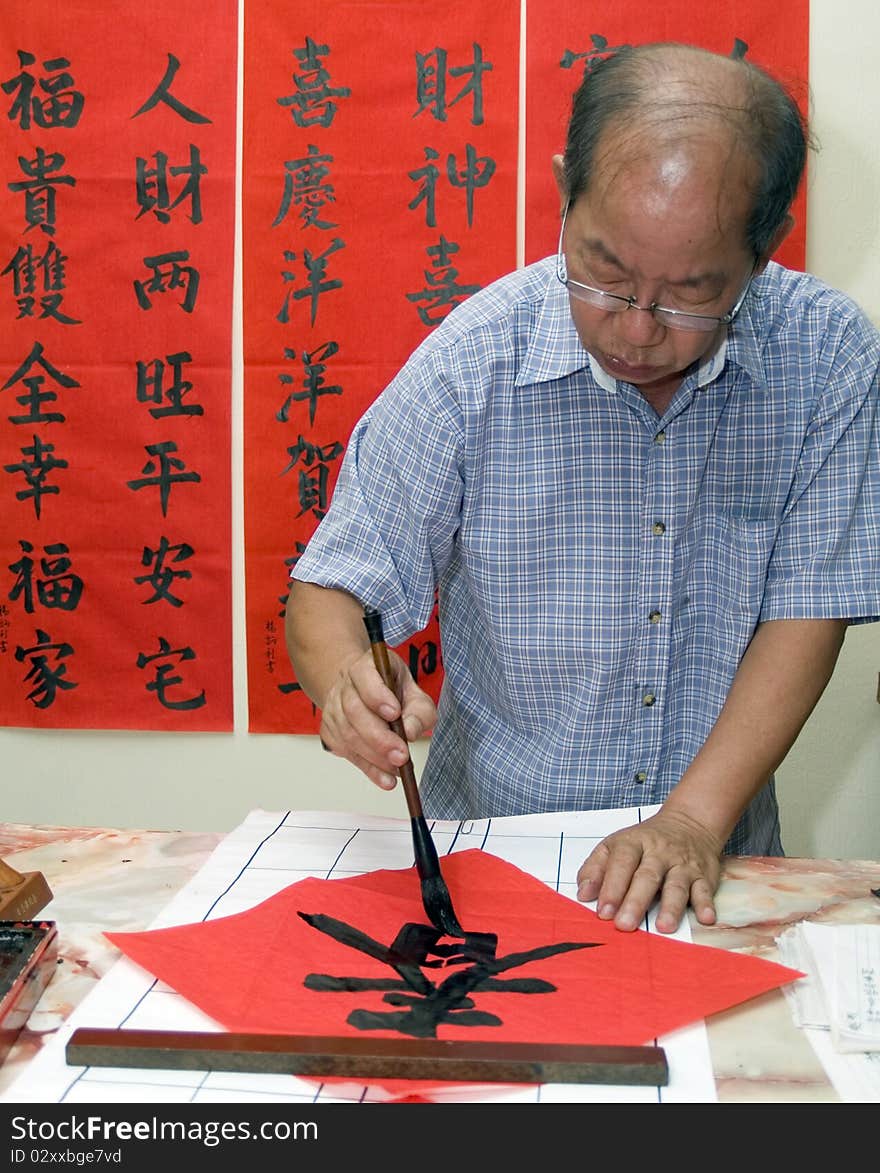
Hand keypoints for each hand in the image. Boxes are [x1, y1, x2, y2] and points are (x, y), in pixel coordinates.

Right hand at [317, 645, 436, 790]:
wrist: (363, 691)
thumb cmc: (392, 691)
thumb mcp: (414, 693)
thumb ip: (419, 711)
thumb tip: (410, 731)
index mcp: (365, 666)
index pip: (364, 677)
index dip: (378, 696)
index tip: (395, 714)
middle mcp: (344, 686)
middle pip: (354, 711)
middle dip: (379, 738)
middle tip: (401, 755)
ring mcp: (333, 709)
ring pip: (348, 735)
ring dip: (375, 757)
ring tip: (398, 769)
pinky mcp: (330, 731)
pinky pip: (346, 753)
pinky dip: (368, 769)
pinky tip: (385, 778)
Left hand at [575, 809, 723, 933]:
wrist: (690, 823)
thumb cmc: (645, 842)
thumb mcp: (616, 845)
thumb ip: (596, 868)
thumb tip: (583, 895)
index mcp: (633, 843)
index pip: (621, 863)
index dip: (611, 887)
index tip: (603, 912)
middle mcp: (659, 853)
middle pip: (647, 877)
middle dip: (635, 902)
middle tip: (624, 925)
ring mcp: (683, 864)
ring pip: (676, 885)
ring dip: (670, 907)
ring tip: (663, 927)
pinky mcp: (704, 875)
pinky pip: (705, 889)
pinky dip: (706, 904)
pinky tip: (705, 918)